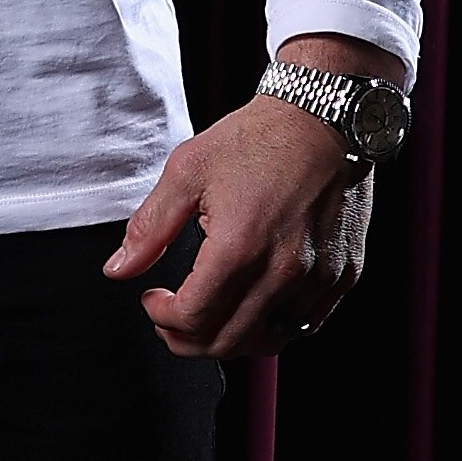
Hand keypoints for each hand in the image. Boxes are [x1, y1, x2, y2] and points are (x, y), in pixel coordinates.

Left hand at [107, 94, 374, 359]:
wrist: (323, 118)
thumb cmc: (256, 139)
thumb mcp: (186, 173)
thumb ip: (149, 228)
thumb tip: (118, 270)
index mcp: (239, 247)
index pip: (192, 318)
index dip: (162, 318)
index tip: (152, 299)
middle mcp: (284, 271)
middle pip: (227, 342)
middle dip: (187, 340)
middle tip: (170, 320)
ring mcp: (319, 277)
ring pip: (269, 341)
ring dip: (231, 339)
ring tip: (210, 316)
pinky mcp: (343, 275)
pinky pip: (306, 324)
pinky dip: (274, 326)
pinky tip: (253, 306)